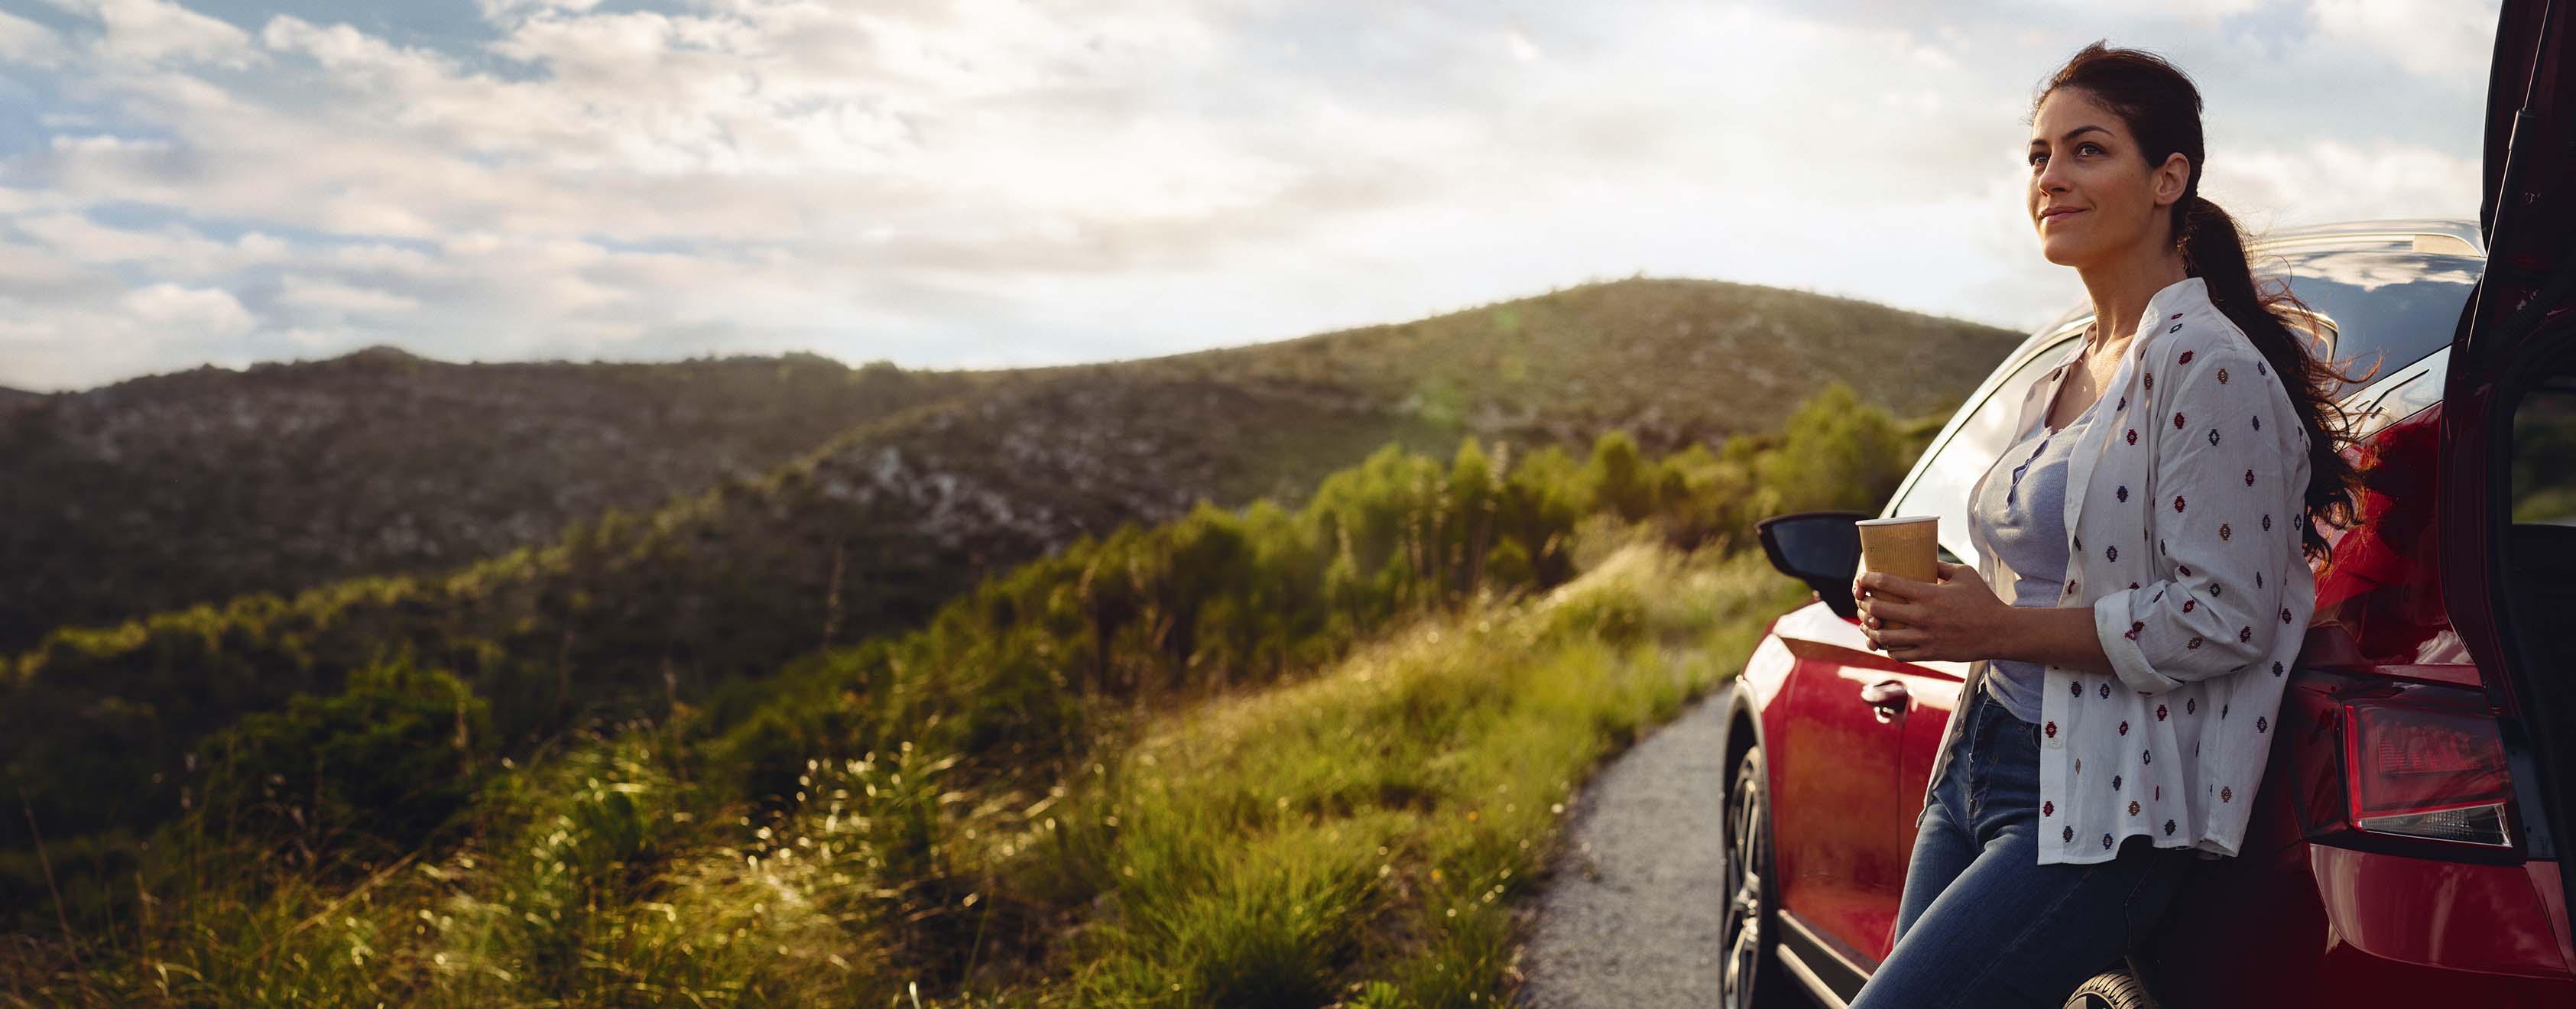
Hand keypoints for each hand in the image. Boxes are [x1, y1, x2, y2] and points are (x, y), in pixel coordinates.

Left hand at [1851, 561, 2006, 661]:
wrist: (2000, 632)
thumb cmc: (1983, 600)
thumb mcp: (1964, 574)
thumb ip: (1940, 565)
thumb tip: (1922, 557)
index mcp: (1929, 594)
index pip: (1887, 583)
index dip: (1868, 579)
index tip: (1862, 578)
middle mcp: (1922, 617)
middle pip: (1878, 610)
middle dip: (1864, 604)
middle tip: (1863, 601)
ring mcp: (1925, 638)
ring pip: (1883, 637)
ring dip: (1870, 630)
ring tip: (1869, 624)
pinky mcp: (1929, 654)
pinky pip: (1898, 654)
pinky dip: (1888, 648)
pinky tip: (1887, 641)